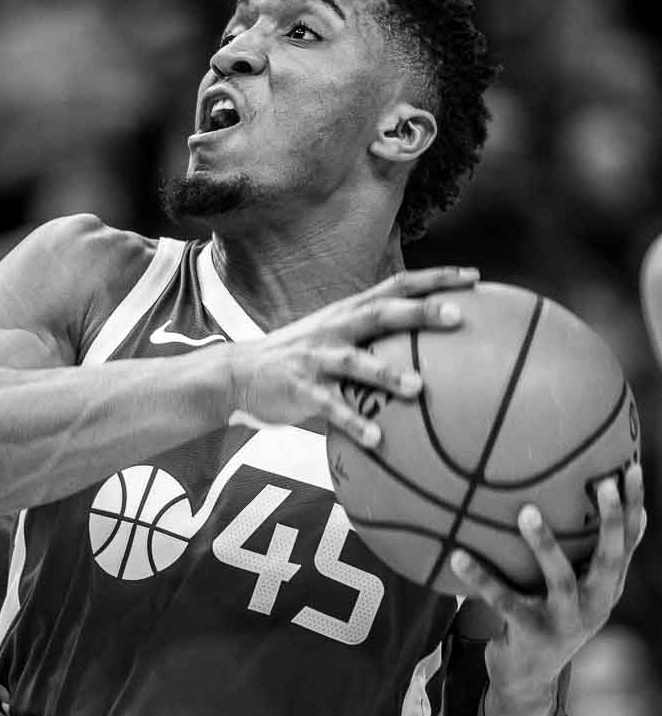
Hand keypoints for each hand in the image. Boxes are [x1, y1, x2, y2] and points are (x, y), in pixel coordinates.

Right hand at [226, 266, 478, 447]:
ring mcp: (316, 357)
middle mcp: (336, 328)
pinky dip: (353, 422)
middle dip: (420, 312)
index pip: (398, 285)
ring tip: (418, 387)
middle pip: (382, 312)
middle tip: (459, 315)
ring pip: (355, 360)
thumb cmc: (302, 357)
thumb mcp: (338, 336)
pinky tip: (377, 439)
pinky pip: (330, 407)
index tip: (475, 276)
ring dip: (387, 373)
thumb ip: (376, 338)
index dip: (436, 279)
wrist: (240, 372)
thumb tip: (431, 350)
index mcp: (349, 312)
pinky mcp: (300, 389)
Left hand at [451, 464, 645, 715]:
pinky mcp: (531, 634)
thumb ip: (581, 551)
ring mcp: (565, 622)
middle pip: (610, 560)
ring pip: (560, 580)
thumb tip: (583, 493)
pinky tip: (458, 555)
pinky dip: (480, 578)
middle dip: (610, 522)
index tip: (631, 468)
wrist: (529, 678)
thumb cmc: (550, 614)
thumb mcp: (575, 587)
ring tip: (526, 512)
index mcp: (607, 587)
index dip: (632, 507)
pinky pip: (503, 601)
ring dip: (545, 546)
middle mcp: (595, 605)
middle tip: (604, 483)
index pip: (628, 543)